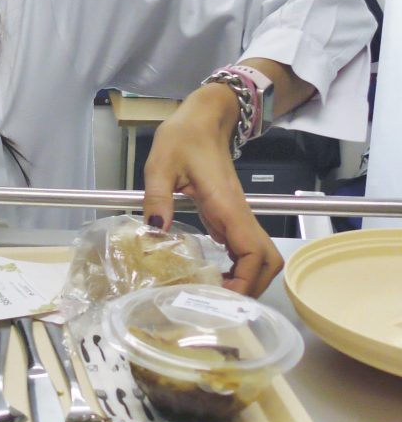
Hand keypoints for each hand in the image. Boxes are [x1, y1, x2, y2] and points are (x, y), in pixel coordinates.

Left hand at [141, 83, 282, 296]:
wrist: (203, 117)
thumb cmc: (184, 136)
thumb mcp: (161, 164)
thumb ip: (157, 197)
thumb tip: (153, 231)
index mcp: (227, 205)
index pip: (254, 251)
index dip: (244, 279)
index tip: (220, 295)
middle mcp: (239, 214)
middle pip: (267, 260)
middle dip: (251, 287)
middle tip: (217, 303)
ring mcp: (236, 215)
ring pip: (259, 256)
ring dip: (246, 279)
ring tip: (214, 295)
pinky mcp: (228, 215)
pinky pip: (242, 248)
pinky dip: (236, 267)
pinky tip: (211, 277)